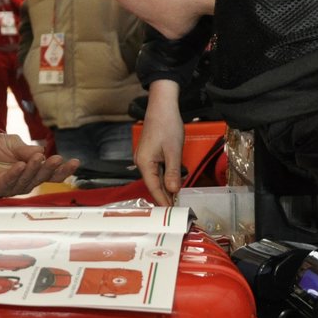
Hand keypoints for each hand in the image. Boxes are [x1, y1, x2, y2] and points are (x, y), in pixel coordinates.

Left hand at [0, 132, 78, 196]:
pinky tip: (21, 165)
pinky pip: (9, 181)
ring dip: (34, 170)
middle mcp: (26, 180)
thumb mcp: (14, 143)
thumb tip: (40, 152)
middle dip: (49, 169)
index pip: (52, 173)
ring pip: (27, 181)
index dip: (64, 169)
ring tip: (38, 158)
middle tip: (56, 159)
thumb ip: (27, 150)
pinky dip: (15, 174)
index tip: (75, 162)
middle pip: (41, 178)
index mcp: (34, 170)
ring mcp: (14, 185)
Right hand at [137, 81, 184, 205]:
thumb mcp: (174, 151)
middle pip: (153, 184)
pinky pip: (156, 170)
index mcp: (144, 163)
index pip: (154, 187)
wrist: (162, 106)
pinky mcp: (149, 154)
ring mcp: (144, 158)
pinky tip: (173, 183)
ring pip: (155, 178)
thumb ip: (173, 173)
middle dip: (164, 196)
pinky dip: (165, 178)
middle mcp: (141, 162)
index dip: (163, 200)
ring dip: (165, 188)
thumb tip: (173, 190)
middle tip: (176, 208)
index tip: (171, 212)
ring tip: (176, 199)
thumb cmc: (167, 125)